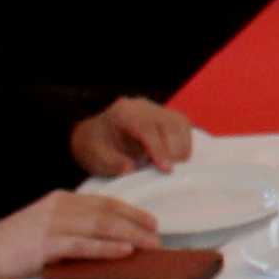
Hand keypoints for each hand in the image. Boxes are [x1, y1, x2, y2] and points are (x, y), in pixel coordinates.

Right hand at [0, 189, 158, 278]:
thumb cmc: (14, 247)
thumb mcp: (46, 229)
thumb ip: (72, 228)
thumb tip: (109, 239)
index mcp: (61, 200)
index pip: (104, 203)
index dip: (131, 212)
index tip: (152, 222)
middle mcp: (59, 207)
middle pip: (107, 213)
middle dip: (136, 225)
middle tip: (158, 237)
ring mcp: (51, 224)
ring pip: (100, 227)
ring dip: (129, 236)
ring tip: (150, 246)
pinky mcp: (44, 244)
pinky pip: (82, 245)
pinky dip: (106, 248)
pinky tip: (124, 251)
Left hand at [67, 99, 194, 177]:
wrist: (94, 134)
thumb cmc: (95, 146)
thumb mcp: (95, 157)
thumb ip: (112, 163)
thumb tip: (132, 168)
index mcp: (123, 113)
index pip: (147, 129)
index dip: (159, 149)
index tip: (166, 168)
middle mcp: (143, 107)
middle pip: (170, 124)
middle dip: (173, 150)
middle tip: (168, 171)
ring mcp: (157, 109)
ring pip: (181, 125)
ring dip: (181, 148)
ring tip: (170, 165)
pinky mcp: (167, 116)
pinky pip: (184, 128)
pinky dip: (183, 144)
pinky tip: (173, 158)